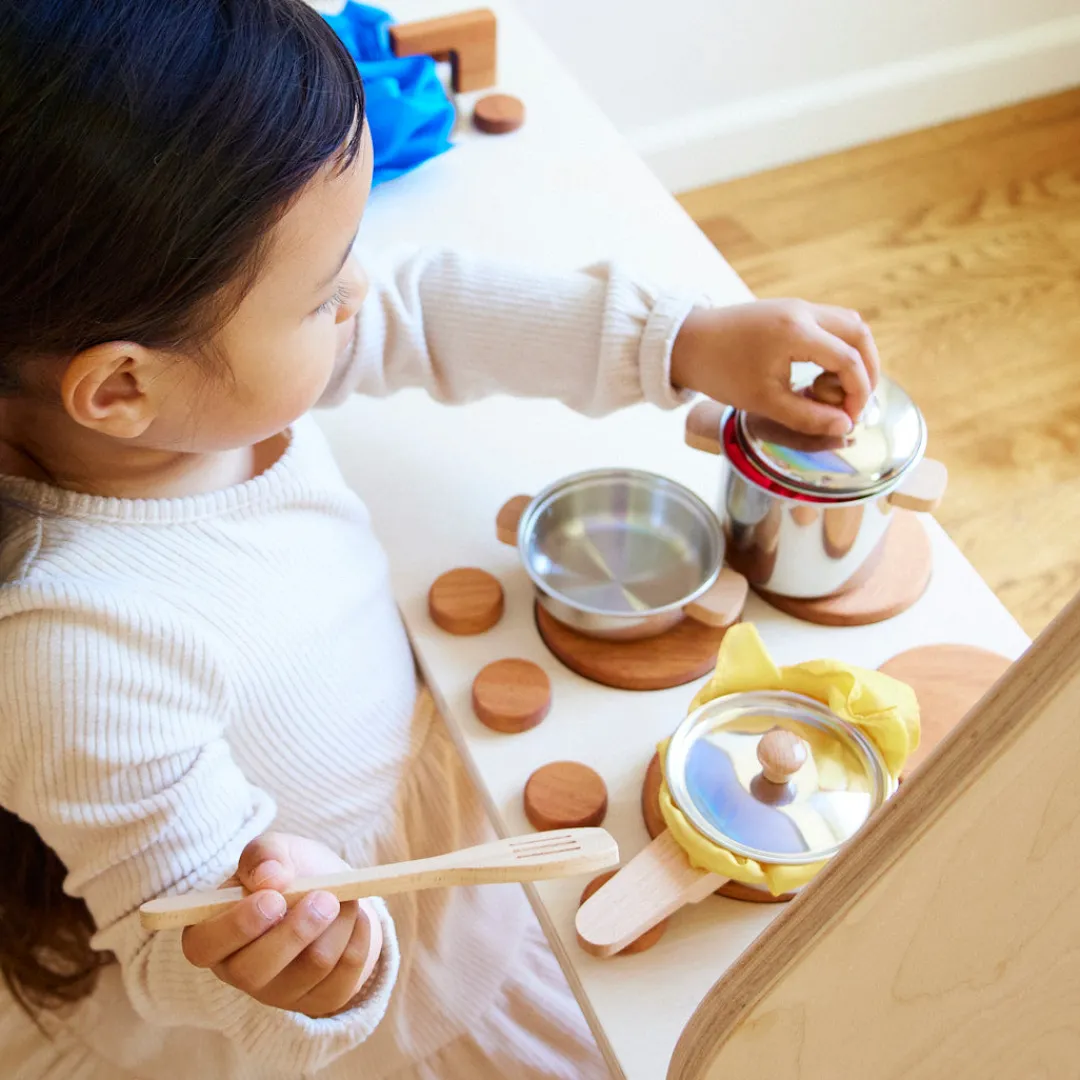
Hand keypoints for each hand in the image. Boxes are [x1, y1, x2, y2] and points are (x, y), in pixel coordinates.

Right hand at [181, 833, 382, 1018]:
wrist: (332, 892)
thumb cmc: (291, 871)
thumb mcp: (274, 850)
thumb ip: (265, 854)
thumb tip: (269, 877)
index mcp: (213, 934)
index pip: (203, 947)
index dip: (236, 926)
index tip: (274, 899)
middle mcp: (238, 972)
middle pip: (255, 970)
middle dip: (297, 930)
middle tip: (324, 897)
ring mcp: (278, 993)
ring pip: (311, 967)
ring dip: (338, 923)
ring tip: (341, 897)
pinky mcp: (318, 1001)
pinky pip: (345, 975)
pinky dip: (358, 936)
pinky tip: (355, 916)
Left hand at [670, 299, 880, 435]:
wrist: (683, 342)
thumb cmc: (719, 372)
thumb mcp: (762, 402)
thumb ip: (807, 417)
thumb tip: (844, 428)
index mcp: (797, 332)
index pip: (849, 360)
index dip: (858, 393)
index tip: (850, 419)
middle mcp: (803, 311)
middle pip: (859, 332)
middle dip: (868, 368)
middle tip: (858, 401)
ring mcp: (796, 306)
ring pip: (847, 323)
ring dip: (854, 355)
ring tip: (838, 390)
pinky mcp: (787, 310)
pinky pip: (828, 323)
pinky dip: (836, 347)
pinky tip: (820, 375)